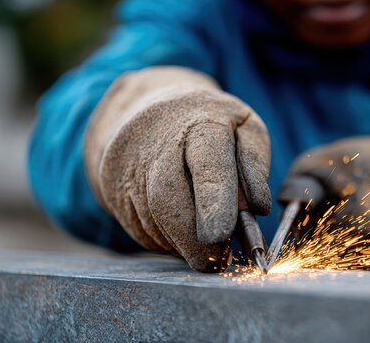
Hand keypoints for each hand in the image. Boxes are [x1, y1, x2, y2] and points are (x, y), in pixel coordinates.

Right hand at [85, 67, 270, 271]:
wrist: (149, 109)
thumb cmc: (210, 125)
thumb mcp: (245, 127)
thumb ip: (255, 164)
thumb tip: (257, 207)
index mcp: (201, 125)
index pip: (207, 167)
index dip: (214, 204)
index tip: (221, 236)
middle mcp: (157, 144)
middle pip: (168, 200)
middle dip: (194, 241)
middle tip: (218, 260)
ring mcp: (128, 167)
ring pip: (153, 222)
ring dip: (183, 243)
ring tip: (205, 238)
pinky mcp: (112, 190)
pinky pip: (142, 230)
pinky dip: (167, 240)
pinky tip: (180, 227)